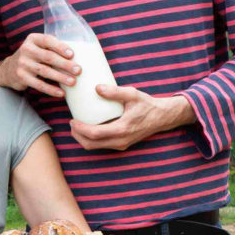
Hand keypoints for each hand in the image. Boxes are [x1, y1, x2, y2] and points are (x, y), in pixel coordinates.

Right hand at [0, 33, 78, 96]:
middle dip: (64, 64)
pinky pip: (38, 84)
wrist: (9, 69)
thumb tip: (80, 55)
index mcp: (33, 39)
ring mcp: (22, 63)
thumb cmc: (33, 57)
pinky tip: (61, 93)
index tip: (72, 54)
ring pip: (44, 71)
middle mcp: (26, 49)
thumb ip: (52, 48)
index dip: (60, 47)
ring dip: (60, 77)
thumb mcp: (38, 47)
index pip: (47, 40)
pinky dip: (51, 89)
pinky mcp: (21, 77)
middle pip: (48, 57)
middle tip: (78, 70)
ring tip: (73, 82)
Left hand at [69, 85, 194, 150]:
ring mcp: (122, 144)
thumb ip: (115, 91)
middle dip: (77, 135)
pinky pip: (102, 145)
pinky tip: (88, 128)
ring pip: (96, 147)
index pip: (94, 134)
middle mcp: (121, 141)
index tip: (72, 120)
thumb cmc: (147, 105)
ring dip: (83, 139)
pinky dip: (92, 139)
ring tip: (77, 126)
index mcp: (122, 130)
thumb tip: (97, 88)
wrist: (163, 117)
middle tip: (71, 123)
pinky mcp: (122, 144)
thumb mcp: (132, 94)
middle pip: (91, 144)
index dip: (79, 129)